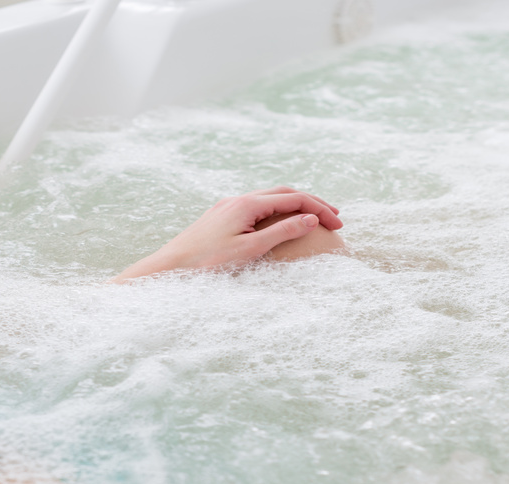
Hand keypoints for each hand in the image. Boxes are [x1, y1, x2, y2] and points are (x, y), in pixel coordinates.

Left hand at [114, 187, 342, 280]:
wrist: (169, 266)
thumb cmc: (207, 263)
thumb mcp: (250, 250)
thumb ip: (282, 231)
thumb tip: (310, 218)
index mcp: (247, 204)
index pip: (293, 198)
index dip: (319, 209)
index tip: (338, 224)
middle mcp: (238, 200)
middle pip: (284, 193)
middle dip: (311, 203)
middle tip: (334, 218)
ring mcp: (228, 206)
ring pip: (270, 198)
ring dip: (295, 205)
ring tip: (314, 218)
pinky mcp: (221, 216)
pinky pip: (257, 207)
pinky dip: (278, 211)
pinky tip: (282, 224)